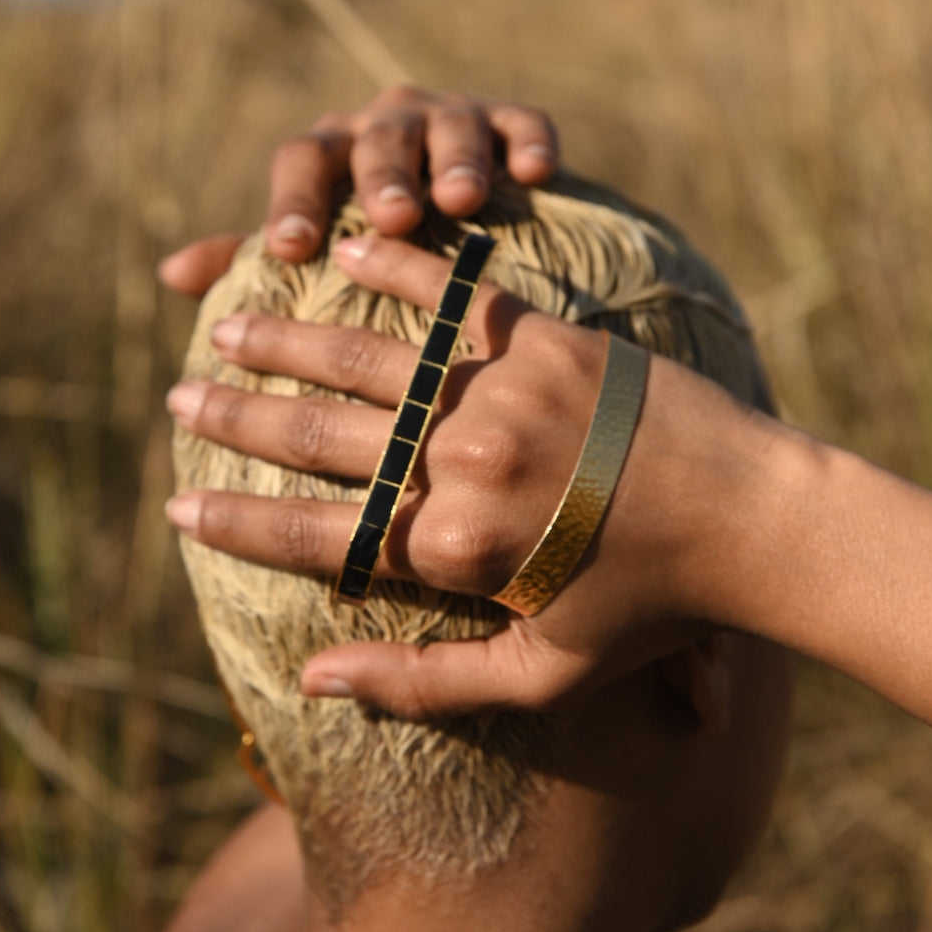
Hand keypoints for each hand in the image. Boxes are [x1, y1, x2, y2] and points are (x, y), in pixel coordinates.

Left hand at [159, 87, 558, 296]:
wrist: (468, 211)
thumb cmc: (376, 246)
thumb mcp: (318, 250)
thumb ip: (251, 259)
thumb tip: (171, 275)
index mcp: (331, 155)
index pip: (301, 160)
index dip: (293, 200)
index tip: (293, 250)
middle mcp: (384, 127)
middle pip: (375, 138)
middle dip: (383, 175)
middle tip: (391, 217)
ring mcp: (449, 118)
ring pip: (449, 125)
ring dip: (454, 158)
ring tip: (461, 200)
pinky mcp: (509, 122)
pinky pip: (520, 120)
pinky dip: (527, 139)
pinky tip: (535, 173)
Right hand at [166, 235, 744, 715]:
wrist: (754, 520)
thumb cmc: (647, 612)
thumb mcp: (539, 679)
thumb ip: (418, 683)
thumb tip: (307, 677)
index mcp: (452, 548)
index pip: (312, 535)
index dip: (233, 525)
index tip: (176, 509)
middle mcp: (463, 462)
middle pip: (320, 437)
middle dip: (236, 420)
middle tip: (179, 398)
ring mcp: (502, 392)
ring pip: (365, 360)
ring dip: (285, 341)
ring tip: (225, 326)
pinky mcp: (544, 338)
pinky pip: (450, 295)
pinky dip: (391, 268)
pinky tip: (339, 248)